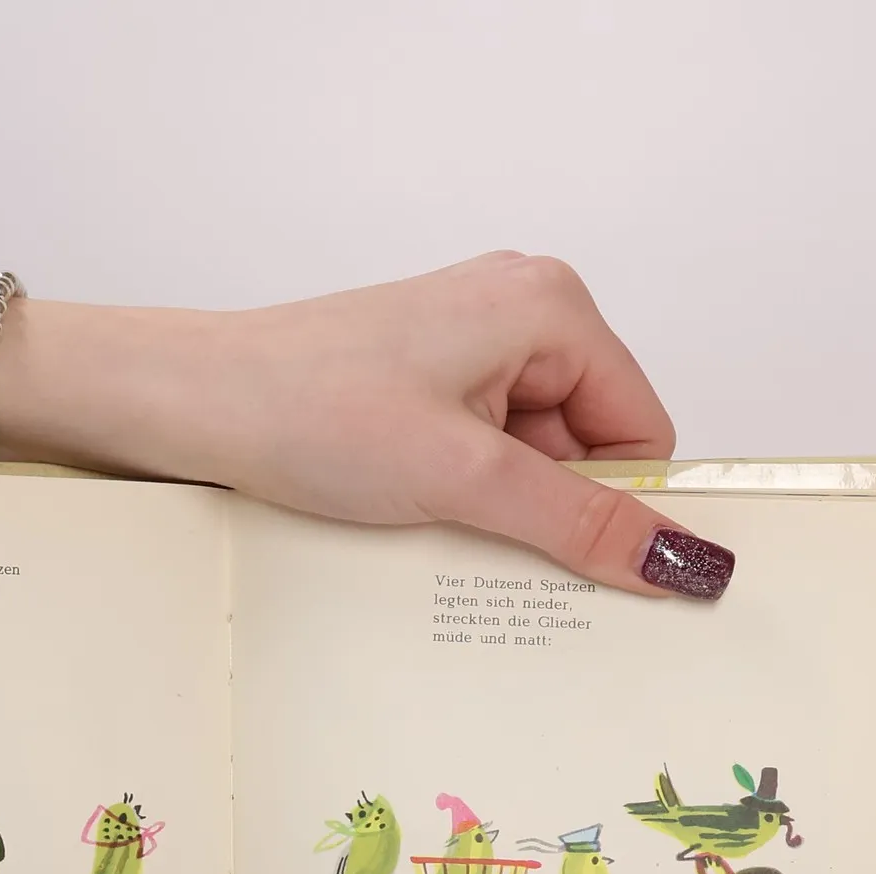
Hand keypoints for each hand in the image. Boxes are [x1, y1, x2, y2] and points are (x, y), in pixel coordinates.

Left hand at [0, 254, 731, 600]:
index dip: (620, 504)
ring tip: (423, 512)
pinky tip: (408, 510)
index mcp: (551, 307)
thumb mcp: (465, 479)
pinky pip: (481, 458)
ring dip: (496, 509)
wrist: (189, 403)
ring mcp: (468, 350)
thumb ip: (582, 524)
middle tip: (477, 535)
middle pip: (591, 448)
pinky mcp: (425, 386)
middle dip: (548, 508)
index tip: (583, 564)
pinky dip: (460, 497)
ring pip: (533, 462)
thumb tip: (686, 561)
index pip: (644, 429)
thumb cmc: (308, 409)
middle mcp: (520, 313)